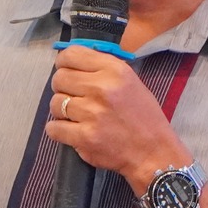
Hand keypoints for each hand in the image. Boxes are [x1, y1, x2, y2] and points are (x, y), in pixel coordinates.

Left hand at [45, 45, 188, 187]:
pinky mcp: (84, 137)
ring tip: (77, 117)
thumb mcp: (130, 81)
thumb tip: (71, 64)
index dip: (63, 63)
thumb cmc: (143, 116)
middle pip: (59, 78)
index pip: (71, 55)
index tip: (67, 71)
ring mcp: (92, 113)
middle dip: (63, 88)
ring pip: (55, 103)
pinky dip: (59, 130)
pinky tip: (72, 131)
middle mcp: (102, 88)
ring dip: (61, 111)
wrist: (153, 152)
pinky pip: (53, 128)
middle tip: (74, 98)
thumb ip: (102, 70)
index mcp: (114, 70)